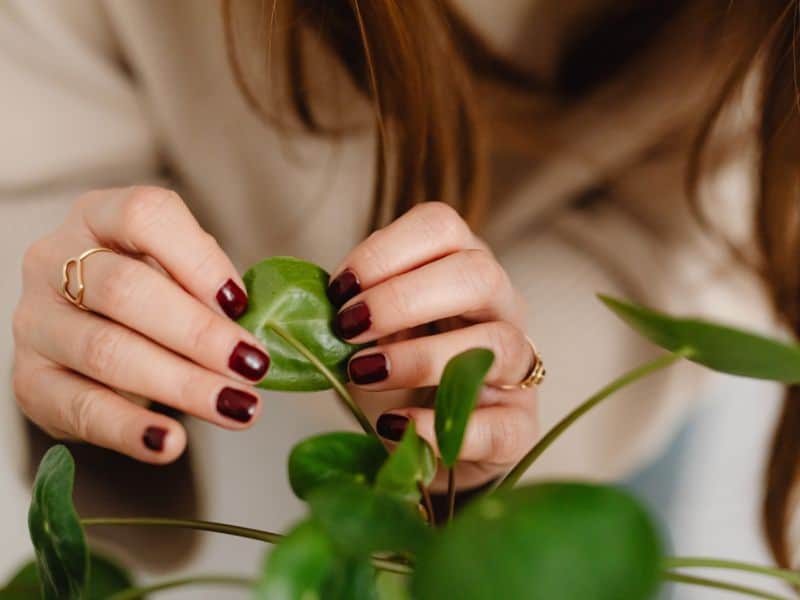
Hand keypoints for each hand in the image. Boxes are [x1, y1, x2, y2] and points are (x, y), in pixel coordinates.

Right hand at [12, 187, 270, 463]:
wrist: (92, 340)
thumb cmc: (151, 295)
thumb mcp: (180, 272)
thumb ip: (210, 287)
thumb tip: (252, 328)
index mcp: (98, 216)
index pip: (144, 216)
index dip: (198, 260)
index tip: (242, 304)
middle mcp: (54, 260)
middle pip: (125, 290)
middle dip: (199, 333)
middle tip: (253, 366)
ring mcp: (36, 321)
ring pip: (106, 351)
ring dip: (181, 385)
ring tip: (238, 407)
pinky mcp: (30, 381)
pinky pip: (80, 409)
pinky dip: (130, 430)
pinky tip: (172, 443)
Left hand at [328, 202, 539, 490]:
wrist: (426, 440)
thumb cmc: (397, 373)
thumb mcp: (376, 330)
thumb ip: (354, 310)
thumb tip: (309, 303)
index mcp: (462, 266)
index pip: (442, 227)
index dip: (385, 251)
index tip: (339, 289)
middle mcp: (501, 305)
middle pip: (477, 275)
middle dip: (403, 299)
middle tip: (348, 328)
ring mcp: (519, 365)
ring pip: (497, 344)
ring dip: (421, 358)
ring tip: (364, 373)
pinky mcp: (519, 426)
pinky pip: (494, 425)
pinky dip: (436, 426)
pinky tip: (392, 426)